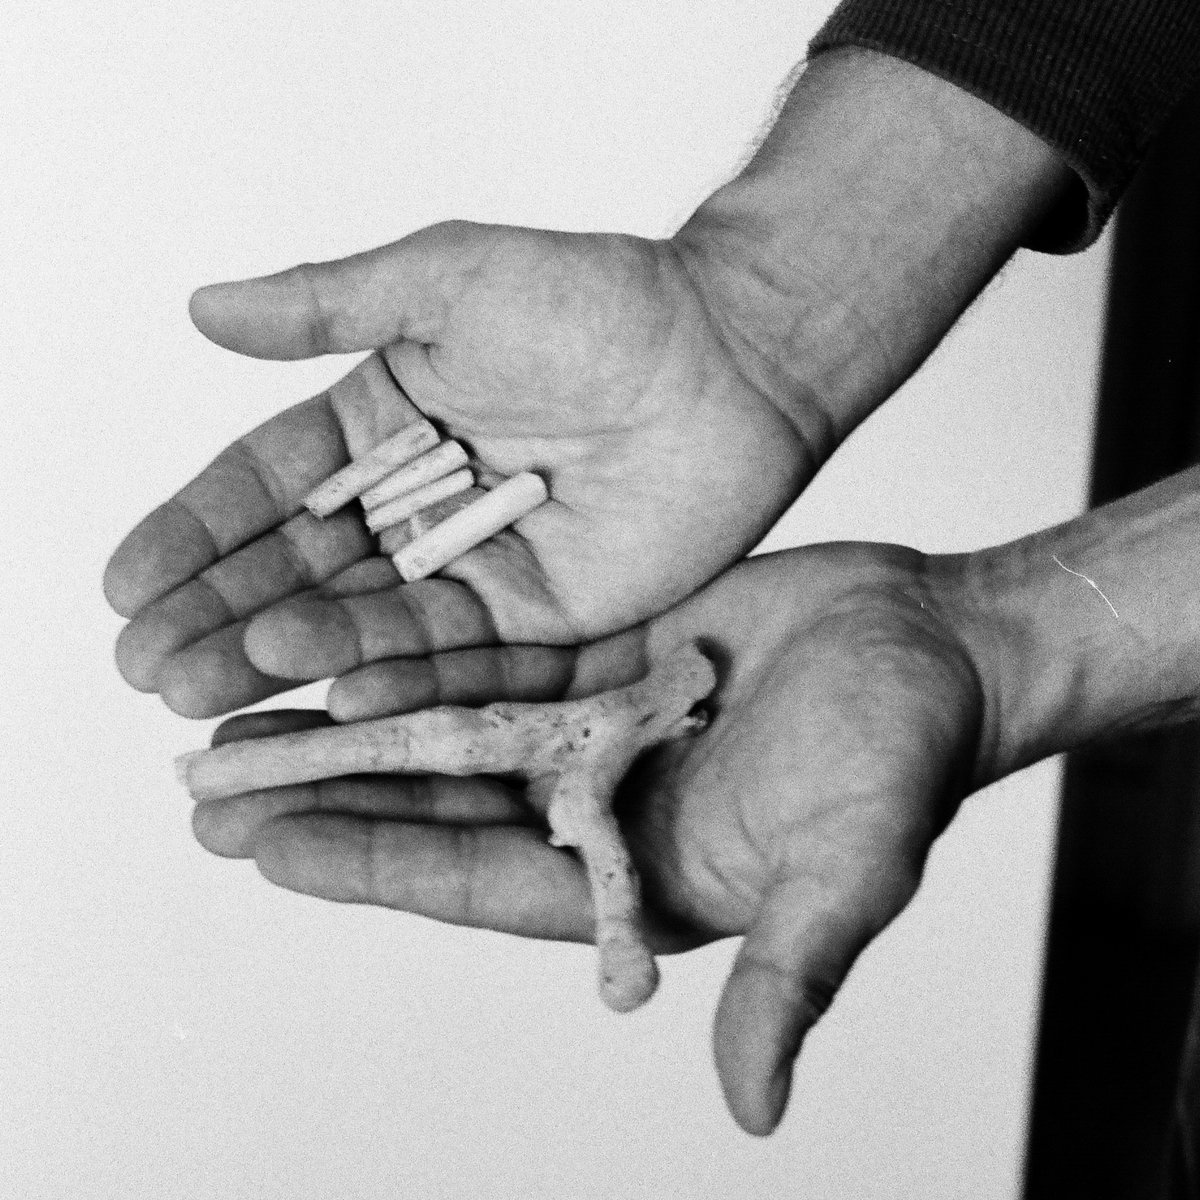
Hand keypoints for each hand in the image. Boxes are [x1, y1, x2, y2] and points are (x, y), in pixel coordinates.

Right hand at [105, 221, 814, 716]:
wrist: (733, 356)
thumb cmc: (599, 300)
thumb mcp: (446, 282)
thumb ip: (328, 308)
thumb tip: (201, 309)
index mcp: (388, 421)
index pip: (271, 487)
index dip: (195, 534)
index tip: (124, 582)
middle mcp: (424, 501)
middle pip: (303, 568)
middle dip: (219, 615)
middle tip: (145, 665)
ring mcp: (479, 565)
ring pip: (365, 618)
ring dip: (282, 653)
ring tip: (199, 684)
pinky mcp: (543, 617)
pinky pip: (456, 652)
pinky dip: (389, 670)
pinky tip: (322, 690)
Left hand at [189, 543, 996, 1134]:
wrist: (935, 645)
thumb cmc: (905, 758)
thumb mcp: (849, 870)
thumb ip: (794, 976)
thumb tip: (755, 1112)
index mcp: (639, 876)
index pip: (476, 881)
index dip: (373, 866)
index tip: (268, 849)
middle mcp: (602, 807)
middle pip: (439, 807)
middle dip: (329, 801)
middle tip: (214, 786)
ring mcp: (599, 729)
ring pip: (451, 729)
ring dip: (357, 725)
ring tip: (253, 716)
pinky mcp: (608, 657)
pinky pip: (498, 656)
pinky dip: (426, 654)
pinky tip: (352, 645)